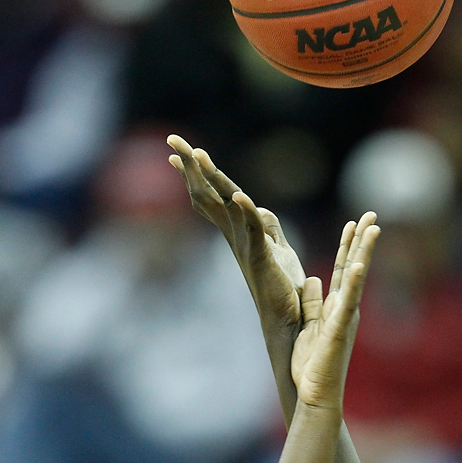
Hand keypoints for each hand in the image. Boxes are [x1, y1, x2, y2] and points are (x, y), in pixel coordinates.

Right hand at [167, 134, 304, 332]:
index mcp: (239, 232)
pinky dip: (246, 212)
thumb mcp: (278, 249)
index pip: (214, 196)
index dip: (196, 173)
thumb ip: (267, 228)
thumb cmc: (283, 289)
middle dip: (191, 167)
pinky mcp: (262, 258)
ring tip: (197, 156)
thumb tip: (261, 210)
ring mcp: (246, 246)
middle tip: (173, 140)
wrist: (288, 322)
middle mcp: (235, 237)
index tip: (175, 153)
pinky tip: (239, 196)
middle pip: (209, 194)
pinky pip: (253, 230)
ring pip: (224, 206)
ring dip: (211, 180)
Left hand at [292, 213, 378, 410]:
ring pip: (356, 280)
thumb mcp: (308, 326)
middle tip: (372, 214)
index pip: (342, 269)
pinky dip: (352, 285)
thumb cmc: (312, 365)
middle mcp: (345, 308)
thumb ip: (312, 302)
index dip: (348, 246)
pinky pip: (346, 304)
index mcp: (336, 306)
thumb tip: (313, 279)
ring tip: (372, 230)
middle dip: (362, 240)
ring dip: (363, 254)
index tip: (354, 223)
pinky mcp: (338, 330)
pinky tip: (357, 266)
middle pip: (354, 267)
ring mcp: (344, 318)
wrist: (315, 395)